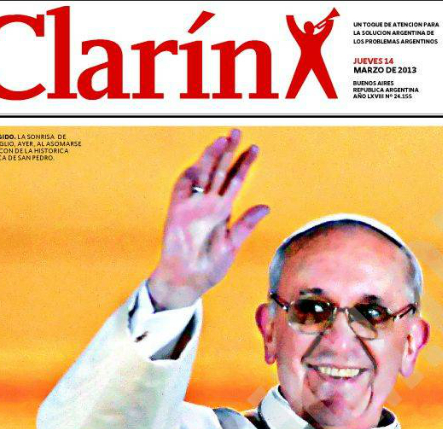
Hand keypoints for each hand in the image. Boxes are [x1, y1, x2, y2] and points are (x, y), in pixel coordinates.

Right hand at [148, 130, 269, 308]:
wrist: (188, 281)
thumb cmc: (210, 267)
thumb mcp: (232, 246)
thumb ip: (246, 225)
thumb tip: (265, 207)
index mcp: (223, 211)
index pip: (235, 182)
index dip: (244, 165)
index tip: (255, 148)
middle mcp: (208, 204)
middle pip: (219, 171)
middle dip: (227, 152)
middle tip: (237, 132)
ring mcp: (192, 206)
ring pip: (202, 175)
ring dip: (210, 158)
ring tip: (221, 140)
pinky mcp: (177, 211)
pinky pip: (182, 188)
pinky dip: (189, 176)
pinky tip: (200, 163)